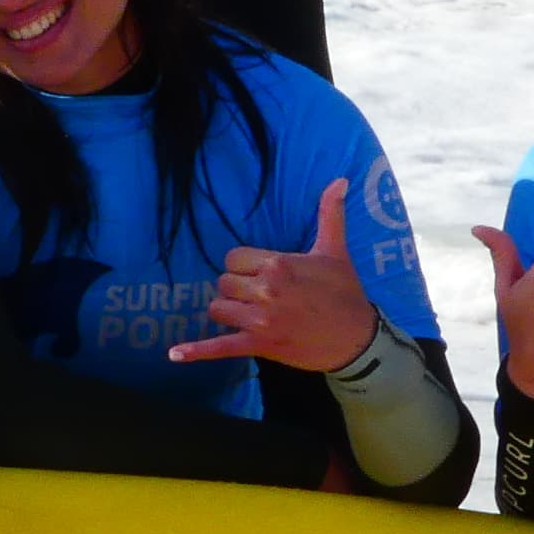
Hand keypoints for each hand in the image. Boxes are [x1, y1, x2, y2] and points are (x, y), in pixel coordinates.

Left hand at [169, 177, 381, 372]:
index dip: (242, 266)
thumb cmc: (345, 293)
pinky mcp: (258, 345)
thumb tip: (340, 179)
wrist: (358, 340)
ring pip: (217, 308)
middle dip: (237, 288)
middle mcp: (265, 290)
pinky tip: (174, 354)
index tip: (259, 273)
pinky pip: (220, 346)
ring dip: (228, 311)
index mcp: (277, 264)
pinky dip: (196, 351)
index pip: (232, 258)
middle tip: (259, 295)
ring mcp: (260, 320)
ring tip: (248, 313)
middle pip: (223, 282)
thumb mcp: (335, 251)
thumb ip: (330, 213)